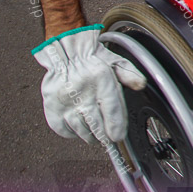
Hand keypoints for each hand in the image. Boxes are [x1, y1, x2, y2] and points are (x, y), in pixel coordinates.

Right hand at [33, 25, 146, 143]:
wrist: (65, 52)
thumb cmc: (92, 60)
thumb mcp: (116, 62)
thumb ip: (130, 74)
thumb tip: (141, 84)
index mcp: (101, 78)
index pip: (111, 109)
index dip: (116, 127)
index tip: (118, 136)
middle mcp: (82, 90)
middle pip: (95, 124)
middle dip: (104, 136)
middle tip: (108, 139)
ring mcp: (64, 100)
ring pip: (80, 129)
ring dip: (90, 136)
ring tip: (96, 136)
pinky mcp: (52, 106)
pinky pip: (63, 129)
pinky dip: (72, 133)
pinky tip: (79, 130)